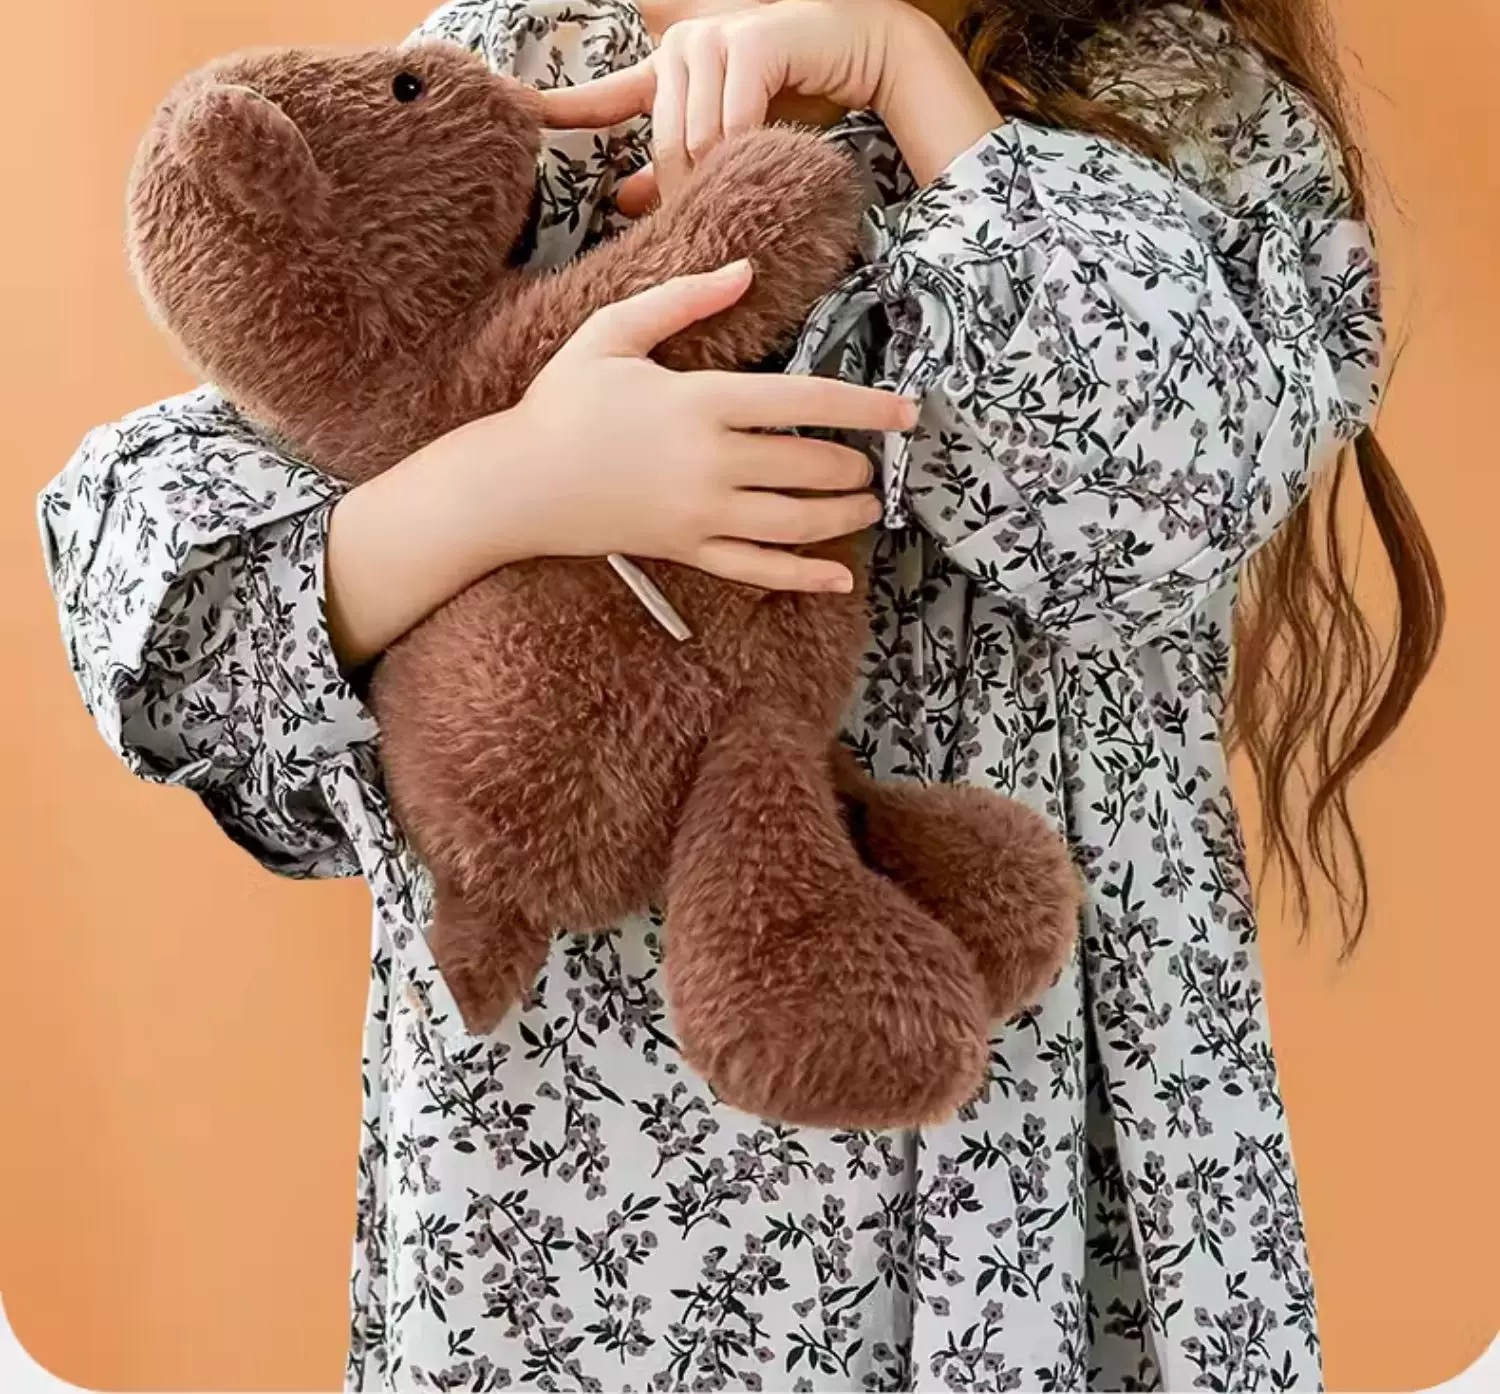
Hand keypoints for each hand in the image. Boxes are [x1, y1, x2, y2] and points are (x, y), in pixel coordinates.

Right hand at [499, 258, 910, 587]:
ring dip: (843, 515)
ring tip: (868, 504)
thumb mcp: (614, 333)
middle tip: (875, 460)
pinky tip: (838, 576)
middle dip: (855, 466)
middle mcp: (711, 463)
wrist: (519, 485)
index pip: (804, 403)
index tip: (906, 412)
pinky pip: (758, 570)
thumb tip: (746, 270)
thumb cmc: (564, 403)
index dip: (865, 408)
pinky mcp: (688, 549)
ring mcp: (701, 514)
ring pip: (796, 522)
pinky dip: (803, 577)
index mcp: (701, 403)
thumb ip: (683, 298)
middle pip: (809, 466)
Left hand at [538, 0, 911, 211]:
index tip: (521, 115)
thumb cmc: (792, 97)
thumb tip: (626, 203)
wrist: (858, 51)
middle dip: (689, 187)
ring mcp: (714, 41)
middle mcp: (682, 47)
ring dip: (721, 175)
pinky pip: (734, 122)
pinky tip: (763, 159)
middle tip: (715, 215)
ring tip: (746, 190)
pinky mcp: (752, 45)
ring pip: (698, 138)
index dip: (563, 108)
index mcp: (666, 68)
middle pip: (666, 142)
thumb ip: (677, 168)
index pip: (605, 96)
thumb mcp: (727, 139)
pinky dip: (747, 150)